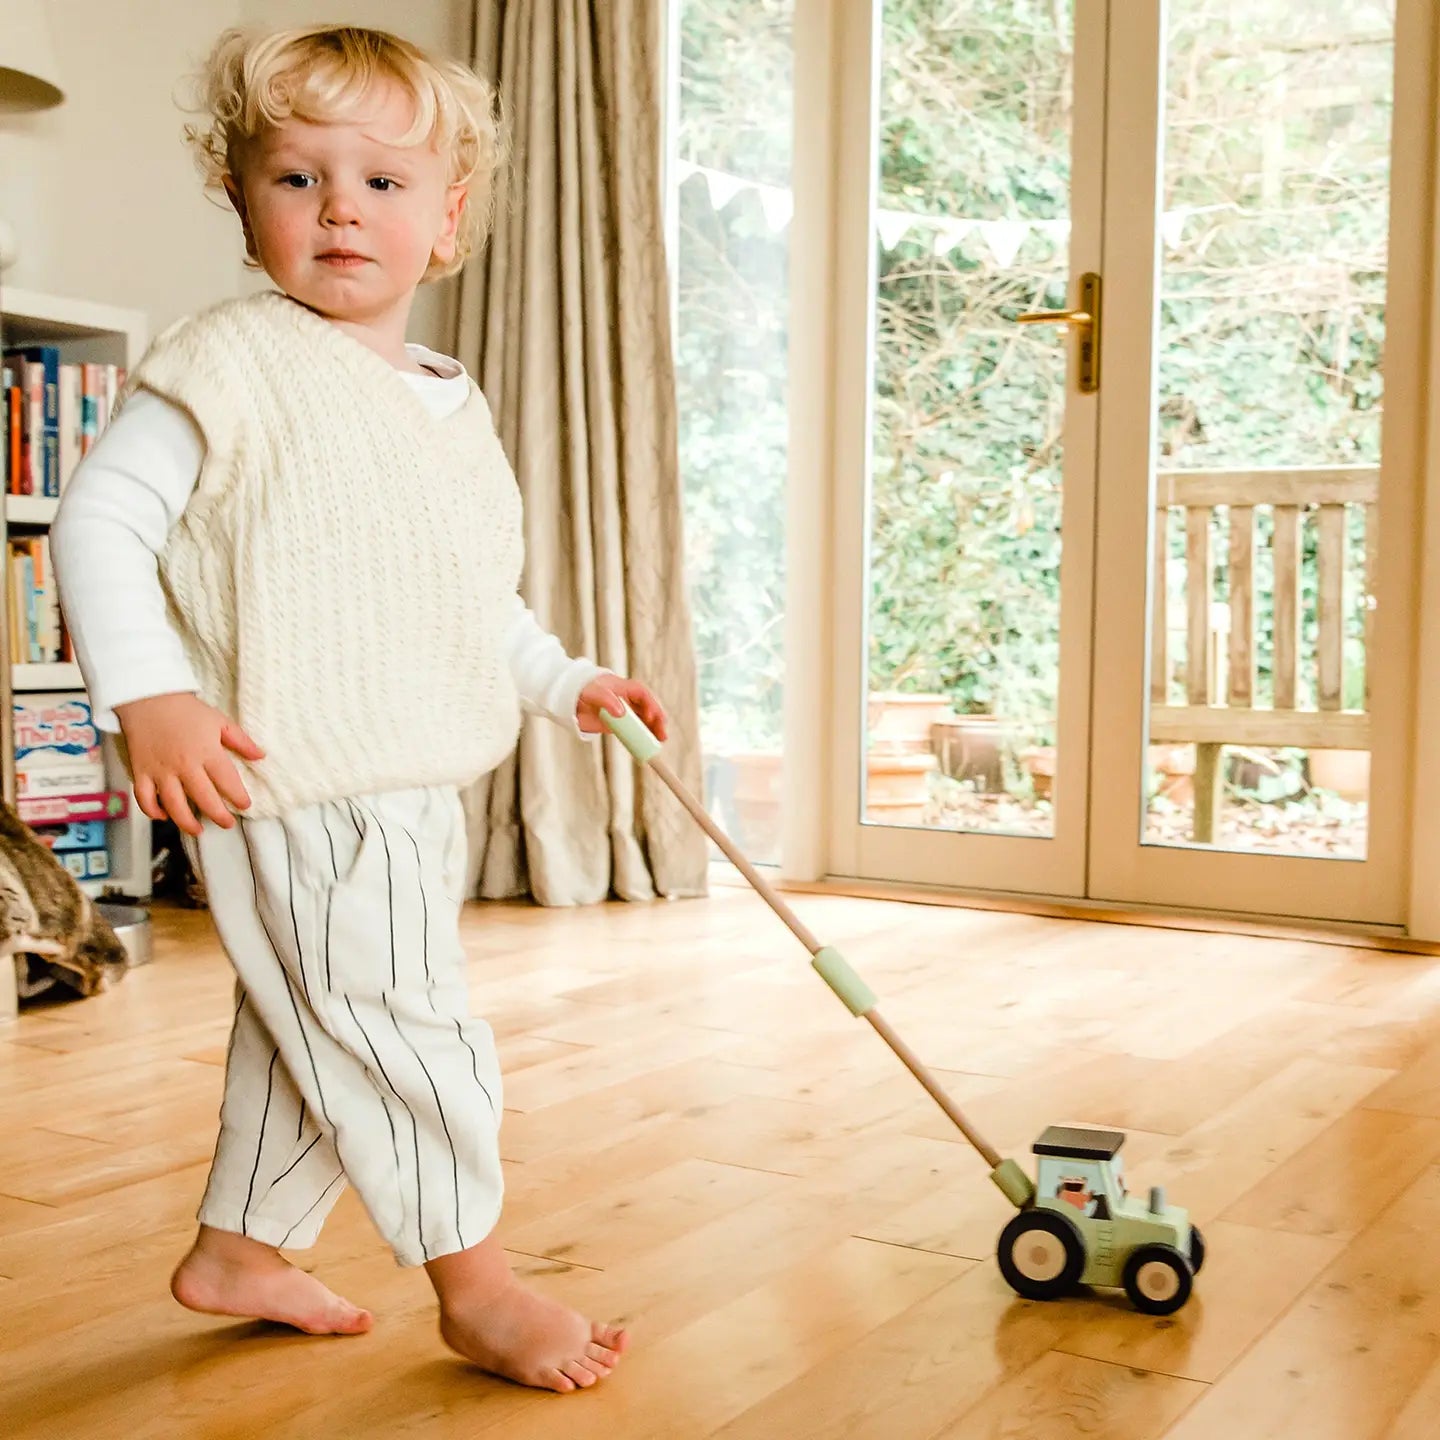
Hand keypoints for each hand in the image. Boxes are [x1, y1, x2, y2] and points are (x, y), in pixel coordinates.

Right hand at [114, 692, 264, 835]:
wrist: (149, 699)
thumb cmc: (187, 711)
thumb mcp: (220, 721)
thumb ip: (241, 741)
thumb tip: (261, 756)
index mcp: (206, 752)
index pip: (227, 781)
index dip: (238, 797)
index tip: (245, 805)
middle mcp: (184, 765)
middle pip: (203, 798)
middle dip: (218, 816)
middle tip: (227, 823)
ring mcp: (160, 770)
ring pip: (174, 805)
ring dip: (187, 822)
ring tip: (198, 830)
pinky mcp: (141, 772)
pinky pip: (144, 798)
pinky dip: (152, 811)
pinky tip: (164, 816)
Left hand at [576, 673, 667, 741]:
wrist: (568, 700)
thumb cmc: (583, 689)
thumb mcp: (594, 692)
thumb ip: (607, 700)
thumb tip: (621, 712)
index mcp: (625, 688)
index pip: (643, 695)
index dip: (651, 705)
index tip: (651, 717)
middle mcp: (627, 701)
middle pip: (648, 710)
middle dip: (657, 721)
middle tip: (662, 734)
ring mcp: (623, 714)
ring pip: (643, 722)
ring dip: (652, 731)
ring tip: (659, 742)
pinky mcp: (616, 726)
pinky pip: (631, 733)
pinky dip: (639, 739)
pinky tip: (645, 747)